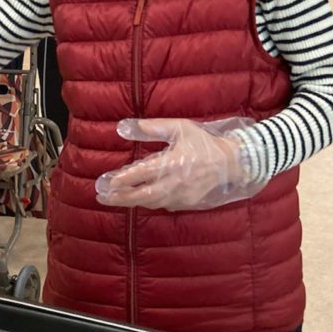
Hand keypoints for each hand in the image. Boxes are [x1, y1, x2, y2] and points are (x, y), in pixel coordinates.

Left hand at [94, 118, 255, 210]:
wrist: (230, 162)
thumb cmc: (202, 142)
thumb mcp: (178, 128)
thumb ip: (150, 128)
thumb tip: (122, 127)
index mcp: (173, 162)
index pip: (142, 174)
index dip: (124, 179)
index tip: (108, 182)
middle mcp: (175, 182)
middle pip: (142, 195)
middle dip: (121, 198)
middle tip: (102, 197)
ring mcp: (181, 195)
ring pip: (151, 202)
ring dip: (131, 202)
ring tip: (114, 200)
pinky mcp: (186, 203)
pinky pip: (163, 204)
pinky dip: (148, 202)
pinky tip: (137, 200)